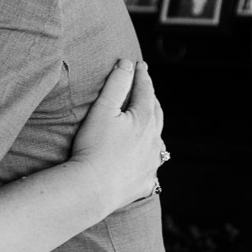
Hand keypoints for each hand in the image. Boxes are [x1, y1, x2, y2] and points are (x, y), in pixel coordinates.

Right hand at [69, 60, 165, 214]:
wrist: (93, 188)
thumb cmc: (93, 146)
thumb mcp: (102, 110)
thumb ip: (116, 84)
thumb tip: (127, 64)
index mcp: (144, 120)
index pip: (146, 91)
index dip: (142, 76)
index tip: (140, 65)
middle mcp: (154, 141)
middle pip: (157, 114)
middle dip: (151, 99)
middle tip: (146, 89)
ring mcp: (152, 163)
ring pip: (159, 140)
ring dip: (154, 128)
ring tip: (148, 122)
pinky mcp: (146, 182)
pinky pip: (153, 166)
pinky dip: (150, 157)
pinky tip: (146, 158)